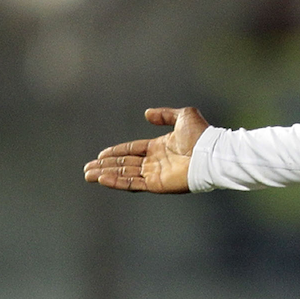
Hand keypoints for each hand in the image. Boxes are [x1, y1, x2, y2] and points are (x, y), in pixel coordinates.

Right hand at [83, 107, 208, 192]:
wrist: (212, 153)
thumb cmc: (202, 135)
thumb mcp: (183, 116)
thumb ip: (165, 114)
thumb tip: (147, 114)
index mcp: (160, 147)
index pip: (133, 150)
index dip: (116, 152)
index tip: (100, 155)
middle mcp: (156, 162)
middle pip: (125, 164)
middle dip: (106, 166)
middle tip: (87, 169)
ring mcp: (156, 174)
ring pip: (125, 174)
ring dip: (106, 174)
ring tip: (88, 175)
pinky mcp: (157, 184)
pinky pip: (133, 183)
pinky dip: (117, 182)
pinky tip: (102, 179)